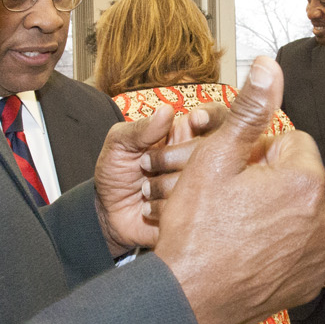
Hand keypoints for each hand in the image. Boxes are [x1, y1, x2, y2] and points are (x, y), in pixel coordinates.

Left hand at [93, 102, 226, 254]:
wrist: (109, 213)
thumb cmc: (115, 172)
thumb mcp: (119, 144)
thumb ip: (141, 128)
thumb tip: (167, 110)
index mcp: (186, 133)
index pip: (215, 117)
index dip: (211, 116)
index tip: (197, 120)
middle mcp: (201, 158)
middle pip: (214, 148)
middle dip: (176, 156)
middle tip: (145, 165)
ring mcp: (203, 185)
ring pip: (206, 179)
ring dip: (167, 184)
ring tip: (144, 190)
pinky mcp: (198, 212)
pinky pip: (196, 208)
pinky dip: (168, 207)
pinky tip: (149, 208)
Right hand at [154, 57, 324, 323]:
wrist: (187, 297)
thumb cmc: (196, 228)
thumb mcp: (216, 158)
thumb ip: (249, 109)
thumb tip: (269, 64)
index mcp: (306, 181)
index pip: (293, 143)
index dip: (259, 152)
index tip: (233, 173)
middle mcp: (323, 219)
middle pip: (299, 180)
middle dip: (271, 183)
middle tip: (230, 203)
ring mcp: (317, 255)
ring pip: (299, 215)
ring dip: (276, 215)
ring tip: (236, 229)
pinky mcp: (309, 283)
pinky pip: (300, 251)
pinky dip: (279, 249)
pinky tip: (248, 254)